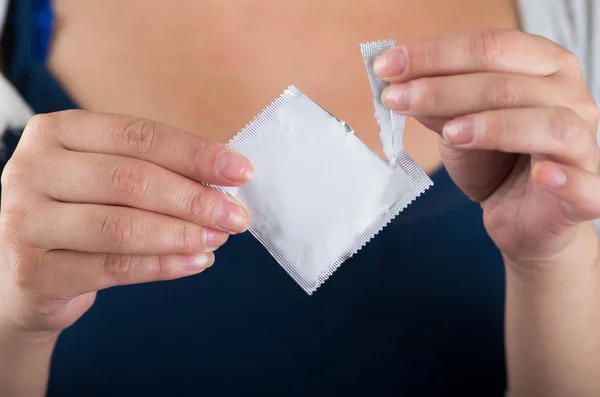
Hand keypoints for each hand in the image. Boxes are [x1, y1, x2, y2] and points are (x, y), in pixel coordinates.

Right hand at [0, 110, 252, 334]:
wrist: (25, 272)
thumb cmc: (78, 213)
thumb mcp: (106, 178)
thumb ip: (155, 170)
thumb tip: (224, 179)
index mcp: (57, 132)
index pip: (139, 136)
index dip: (195, 154)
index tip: (241, 171)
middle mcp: (32, 169)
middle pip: (131, 179)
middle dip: (195, 198)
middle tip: (236, 216)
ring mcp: (24, 222)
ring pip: (122, 226)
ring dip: (182, 233)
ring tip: (219, 238)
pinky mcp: (33, 272)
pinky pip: (115, 268)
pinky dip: (164, 266)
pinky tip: (197, 261)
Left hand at [375, 29, 599, 265]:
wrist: (521, 216)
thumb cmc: (493, 163)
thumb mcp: (457, 129)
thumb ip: (438, 107)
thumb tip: (401, 86)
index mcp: (540, 66)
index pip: (488, 46)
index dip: (434, 54)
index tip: (385, 66)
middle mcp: (569, 95)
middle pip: (508, 83)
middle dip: (443, 88)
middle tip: (396, 98)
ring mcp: (583, 141)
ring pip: (547, 122)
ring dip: (493, 126)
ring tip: (450, 133)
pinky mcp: (589, 190)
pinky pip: (585, 183)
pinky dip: (564, 179)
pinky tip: (541, 175)